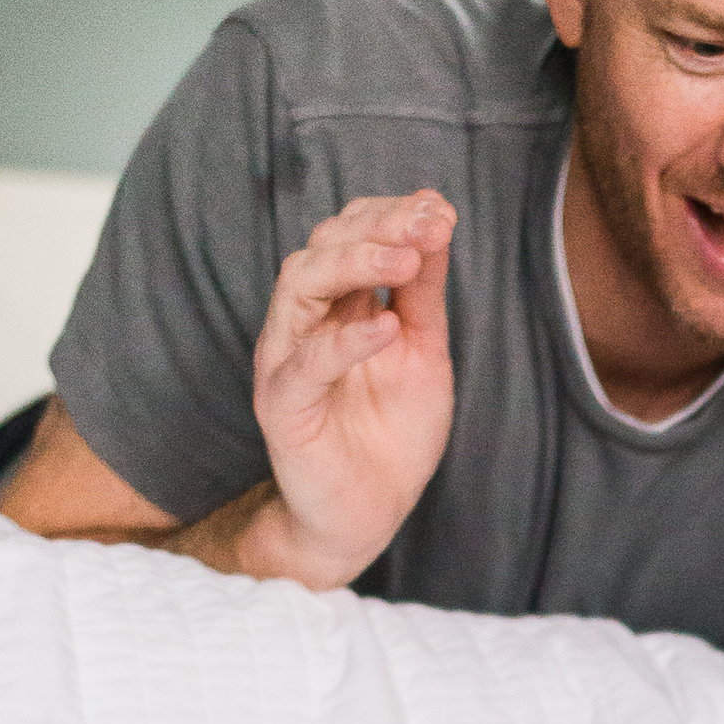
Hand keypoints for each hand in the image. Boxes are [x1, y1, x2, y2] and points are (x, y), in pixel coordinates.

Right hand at [250, 190, 457, 579]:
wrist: (371, 513)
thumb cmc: (392, 434)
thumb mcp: (423, 351)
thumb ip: (424, 292)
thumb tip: (438, 217)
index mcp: (335, 303)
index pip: (349, 234)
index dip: (391, 214)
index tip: (441, 209)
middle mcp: (303, 322)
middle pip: (322, 248)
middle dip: (377, 228)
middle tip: (427, 223)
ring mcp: (287, 361)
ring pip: (299, 287)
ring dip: (355, 264)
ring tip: (405, 261)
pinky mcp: (283, 407)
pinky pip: (304, 365)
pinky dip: (344, 341)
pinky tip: (385, 326)